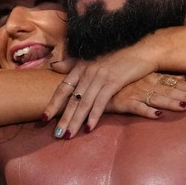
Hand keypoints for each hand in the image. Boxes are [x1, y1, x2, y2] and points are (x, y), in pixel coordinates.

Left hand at [43, 54, 185, 138]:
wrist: (141, 49)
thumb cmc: (117, 55)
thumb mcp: (92, 59)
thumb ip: (72, 64)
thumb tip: (53, 66)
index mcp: (81, 67)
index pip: (63, 88)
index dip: (53, 104)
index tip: (44, 118)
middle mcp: (87, 71)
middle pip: (72, 98)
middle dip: (63, 118)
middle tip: (56, 134)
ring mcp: (100, 76)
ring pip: (84, 102)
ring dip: (75, 120)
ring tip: (68, 135)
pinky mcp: (113, 81)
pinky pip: (101, 101)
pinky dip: (94, 115)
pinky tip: (89, 127)